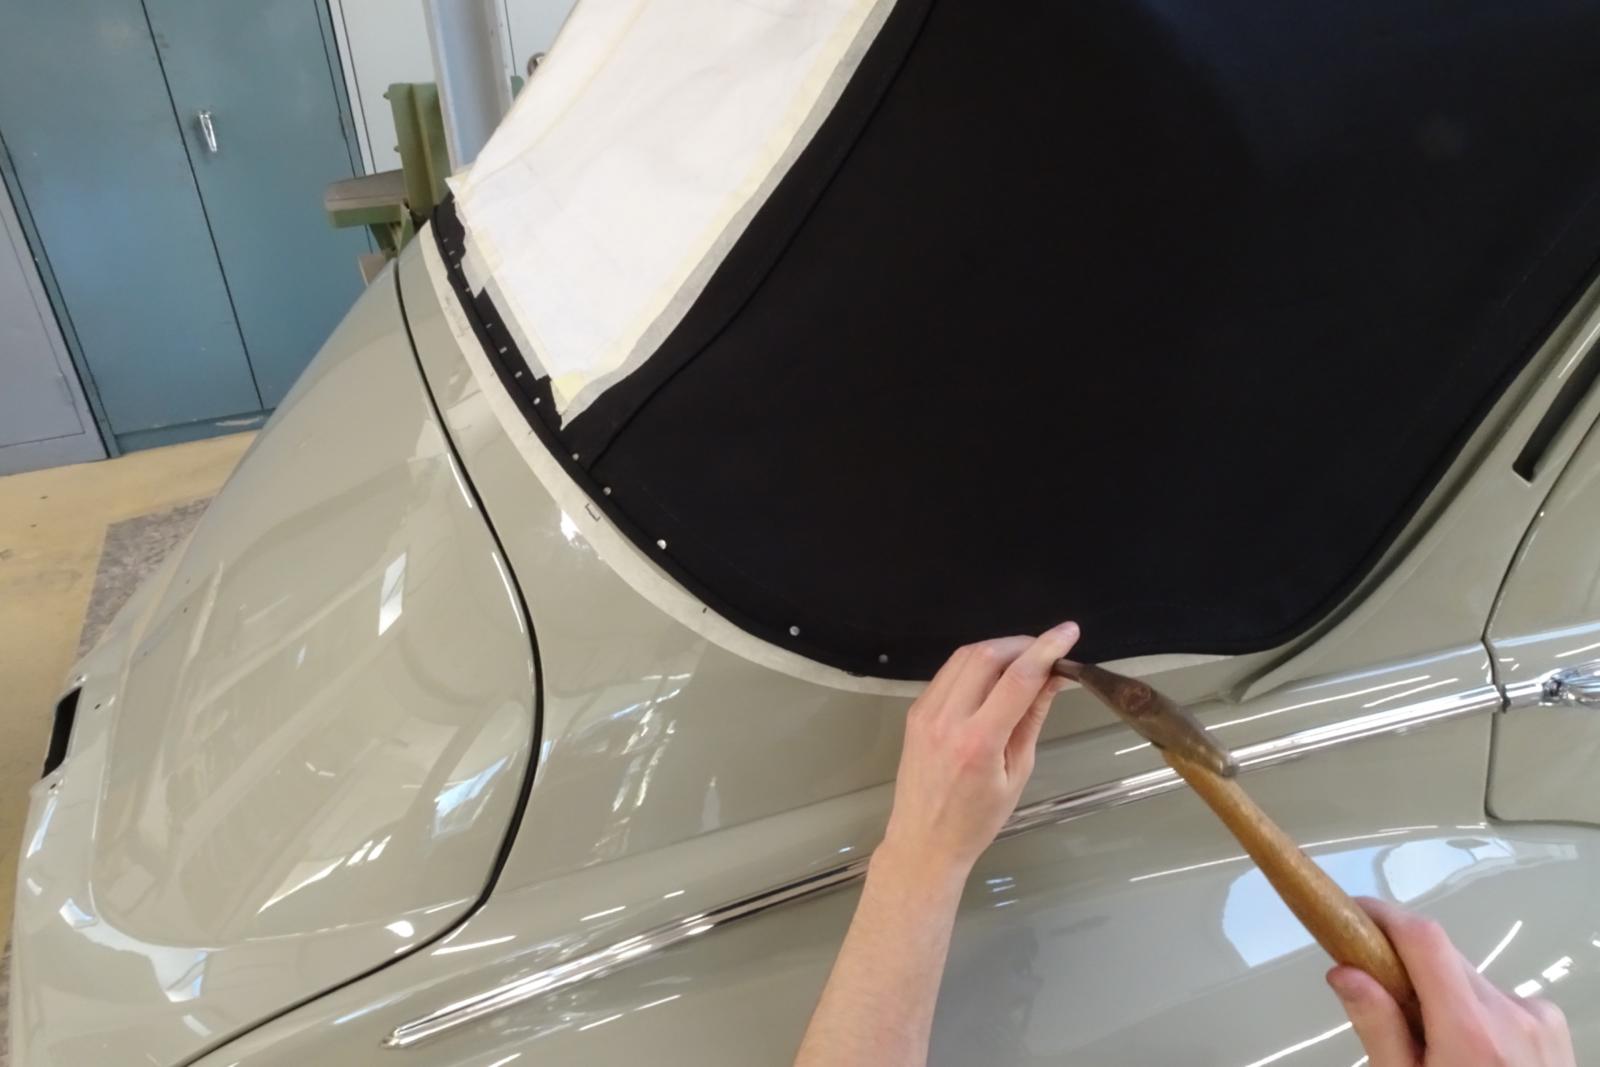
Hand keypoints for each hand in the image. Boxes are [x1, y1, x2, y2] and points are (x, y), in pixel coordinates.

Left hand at [876, 622, 1080, 885]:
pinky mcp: (916, 711)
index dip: (1047, 649)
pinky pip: (948, 673)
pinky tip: (994, 674)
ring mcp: (926, 712)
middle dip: (1022, 643)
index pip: (1018, 678)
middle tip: (1047, 650)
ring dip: (998, 648)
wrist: (923, 842)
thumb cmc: (977, 820)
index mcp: (979, 741)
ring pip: (964, 657)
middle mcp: (948, 719)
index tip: (1069, 632)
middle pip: (987, 655)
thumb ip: (1032, 719)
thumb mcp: (1017, 773)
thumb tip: (1053, 678)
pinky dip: (975, 664)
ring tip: (1025, 658)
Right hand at [1329, 898, 1574, 1065]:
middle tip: (1380, 1001)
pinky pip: (1501, 999)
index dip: (1384, 916)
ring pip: (1470, 979)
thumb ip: (1378, 1028)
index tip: (1353, 914)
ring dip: (1443, 994)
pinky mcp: (1554, 1028)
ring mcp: (1539, 1019)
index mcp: (1469, 1029)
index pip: (1423, 938)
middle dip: (1407, 968)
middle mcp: (1510, 1013)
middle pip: (1444, 958)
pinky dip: (1477, 1012)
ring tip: (1435, 1048)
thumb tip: (1344, 972)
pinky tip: (1474, 1055)